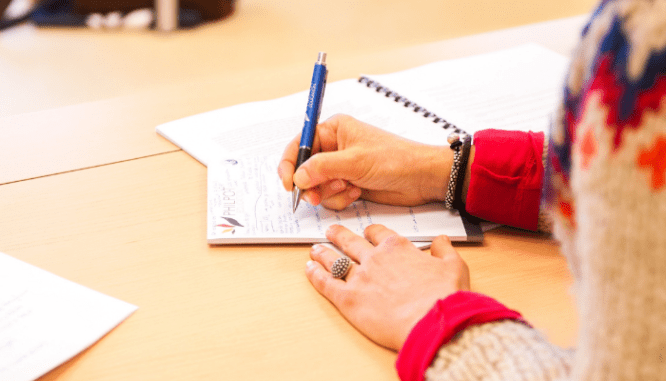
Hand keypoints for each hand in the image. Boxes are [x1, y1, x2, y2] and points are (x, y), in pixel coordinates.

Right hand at [278, 114, 452, 209]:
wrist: (421, 178)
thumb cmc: (395, 159)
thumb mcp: (355, 161)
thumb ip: (322, 167)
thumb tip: (298, 176)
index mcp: (333, 130)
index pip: (299, 144)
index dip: (289, 164)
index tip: (289, 183)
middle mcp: (334, 147)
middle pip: (304, 169)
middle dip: (311, 184)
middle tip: (316, 196)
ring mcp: (341, 167)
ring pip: (316, 186)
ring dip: (329, 192)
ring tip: (348, 188)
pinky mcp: (348, 184)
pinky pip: (330, 196)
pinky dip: (340, 199)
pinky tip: (357, 193)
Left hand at [305, 224, 469, 350]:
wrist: (433, 322)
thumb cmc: (445, 297)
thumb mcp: (454, 266)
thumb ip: (444, 250)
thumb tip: (441, 240)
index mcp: (398, 248)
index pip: (379, 234)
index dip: (371, 233)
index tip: (367, 233)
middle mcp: (375, 258)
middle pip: (351, 242)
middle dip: (339, 235)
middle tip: (331, 231)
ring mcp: (360, 277)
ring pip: (334, 259)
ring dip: (323, 253)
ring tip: (315, 249)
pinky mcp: (348, 299)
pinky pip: (326, 283)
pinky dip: (315, 275)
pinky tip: (309, 269)